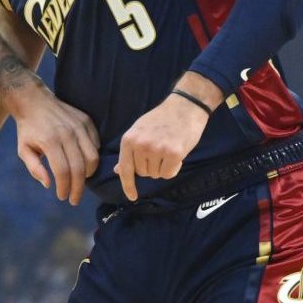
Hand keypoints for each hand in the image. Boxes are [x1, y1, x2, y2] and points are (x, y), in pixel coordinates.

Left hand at [5, 86, 99, 204]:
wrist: (34, 100)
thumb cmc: (28, 129)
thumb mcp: (23, 150)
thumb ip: (34, 168)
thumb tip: (48, 184)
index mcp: (50, 141)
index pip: (63, 171)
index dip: (65, 188)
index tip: (63, 197)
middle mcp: (67, 133)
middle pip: (79, 168)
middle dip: (78, 188)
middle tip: (74, 199)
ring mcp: (79, 126)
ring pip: (92, 157)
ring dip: (88, 174)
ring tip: (80, 182)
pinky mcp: (87, 121)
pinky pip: (95, 144)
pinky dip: (92, 158)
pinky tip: (84, 164)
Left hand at [114, 84, 213, 201]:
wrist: (185, 106)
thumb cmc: (161, 119)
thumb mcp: (140, 131)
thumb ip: (130, 151)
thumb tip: (118, 171)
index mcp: (129, 139)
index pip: (126, 169)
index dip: (128, 185)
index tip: (132, 196)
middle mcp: (140, 145)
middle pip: (143, 173)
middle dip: (151, 167)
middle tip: (160, 151)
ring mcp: (156, 149)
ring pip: (156, 175)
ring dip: (163, 167)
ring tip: (168, 149)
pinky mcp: (173, 153)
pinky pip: (169, 174)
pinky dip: (173, 169)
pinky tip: (177, 155)